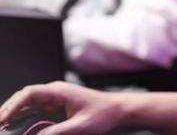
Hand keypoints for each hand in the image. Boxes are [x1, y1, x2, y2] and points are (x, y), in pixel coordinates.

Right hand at [0, 82, 125, 134]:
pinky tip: (16, 127)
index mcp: (60, 91)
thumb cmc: (103, 114)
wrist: (118, 110)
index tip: (3, 118)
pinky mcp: (57, 106)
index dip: (13, 105)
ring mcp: (55, 98)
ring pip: (28, 104)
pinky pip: (36, 110)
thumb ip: (57, 132)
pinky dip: (24, 117)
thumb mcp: (80, 127)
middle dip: (8, 110)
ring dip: (14, 114)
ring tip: (2, 127)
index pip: (29, 93)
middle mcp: (55, 92)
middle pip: (24, 98)